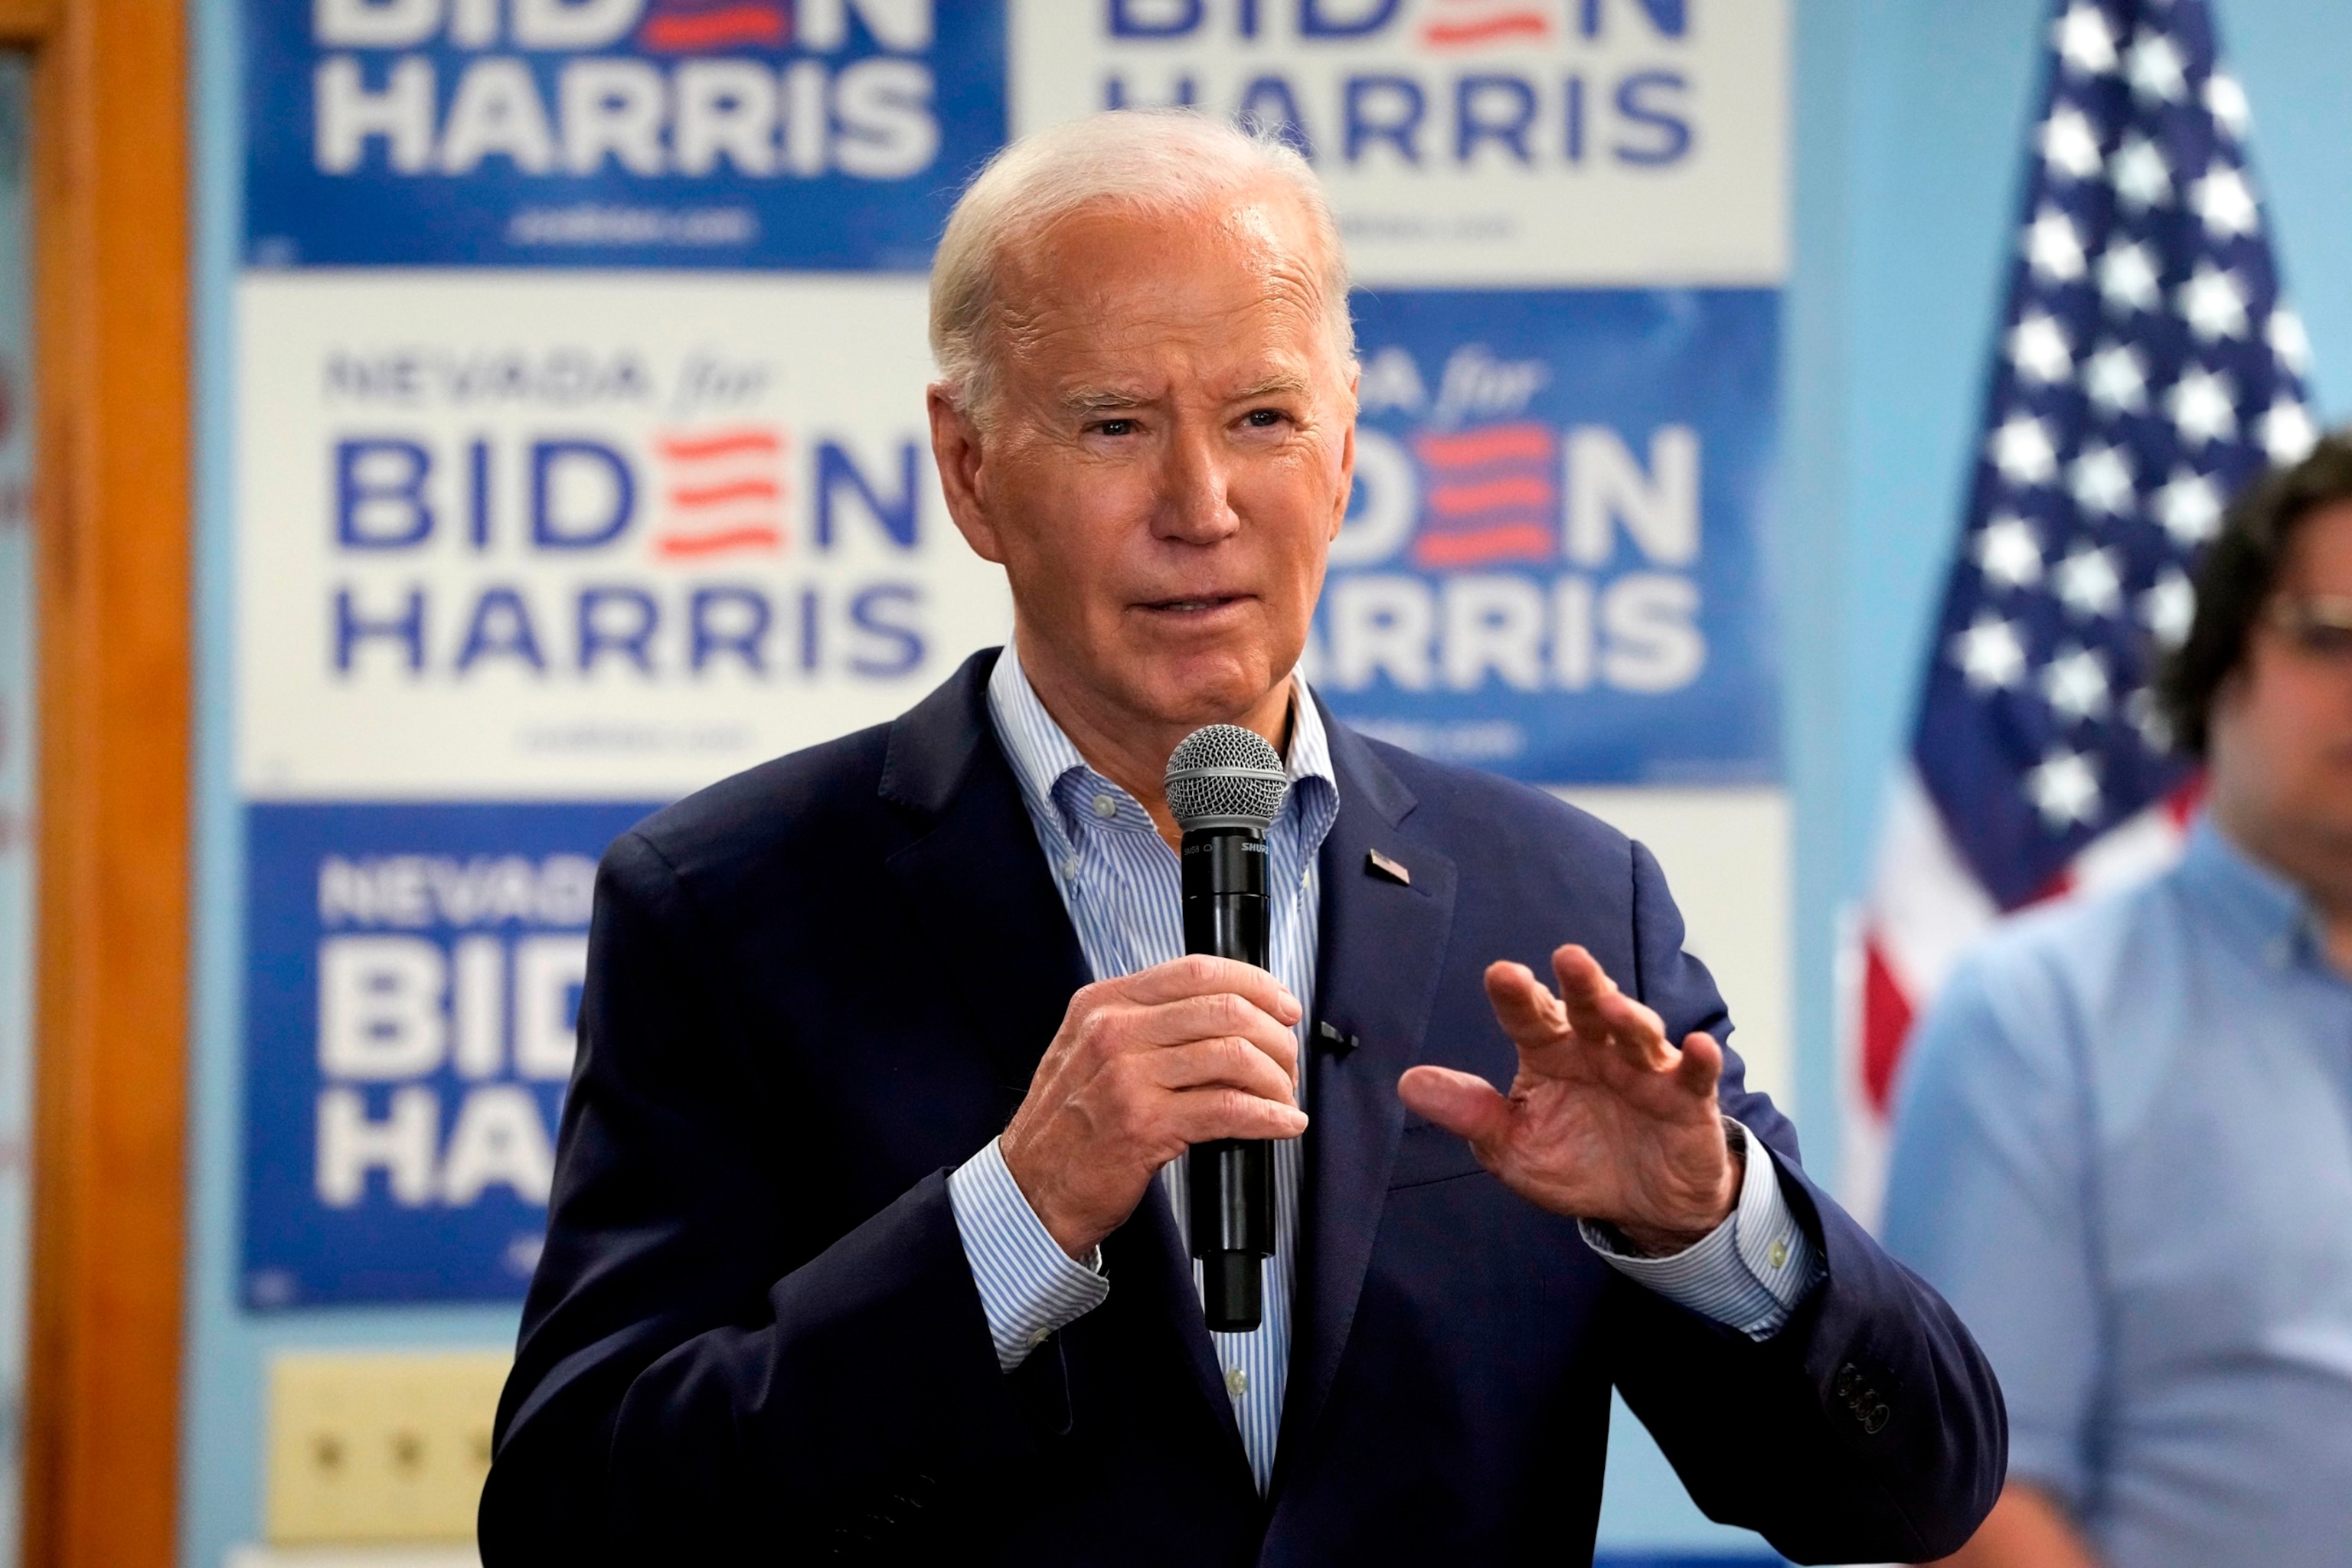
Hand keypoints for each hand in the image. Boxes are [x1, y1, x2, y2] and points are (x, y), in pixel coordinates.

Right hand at [1001, 955, 1307, 1257]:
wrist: (1030, 1190)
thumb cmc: (1067, 1126)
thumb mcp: (1088, 1050)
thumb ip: (1143, 1023)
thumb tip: (1223, 1013)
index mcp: (1104, 1004)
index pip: (1196, 970)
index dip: (1256, 983)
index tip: (1282, 1005)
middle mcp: (1114, 1032)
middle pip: (1225, 1009)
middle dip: (1275, 1035)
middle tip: (1288, 1060)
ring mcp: (1127, 1078)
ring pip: (1234, 1055)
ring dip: (1276, 1078)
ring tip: (1283, 1096)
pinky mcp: (1145, 1126)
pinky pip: (1229, 1109)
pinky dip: (1269, 1116)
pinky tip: (1282, 1123)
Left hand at [1397, 944, 1735, 1251]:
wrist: (1643, 1206)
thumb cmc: (1576, 1162)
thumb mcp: (1513, 1147)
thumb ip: (1470, 1113)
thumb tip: (1408, 1084)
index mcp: (1551, 1053)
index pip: (1530, 1017)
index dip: (1517, 996)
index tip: (1502, 974)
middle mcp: (1598, 1050)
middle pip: (1588, 1009)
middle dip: (1581, 984)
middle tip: (1568, 958)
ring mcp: (1646, 1071)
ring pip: (1639, 1034)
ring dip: (1630, 1017)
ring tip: (1615, 1006)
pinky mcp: (1688, 1101)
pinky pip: (1695, 1077)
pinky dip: (1700, 1061)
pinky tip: (1699, 1048)